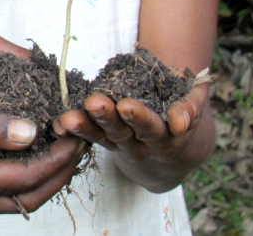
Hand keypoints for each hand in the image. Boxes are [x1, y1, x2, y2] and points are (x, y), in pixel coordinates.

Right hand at [0, 86, 84, 214]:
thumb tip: (33, 133)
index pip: (28, 176)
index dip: (59, 156)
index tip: (78, 133)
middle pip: (28, 199)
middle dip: (59, 173)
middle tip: (80, 145)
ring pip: (14, 199)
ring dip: (42, 177)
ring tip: (61, 148)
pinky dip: (21, 175)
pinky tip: (28, 151)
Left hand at [53, 83, 208, 164]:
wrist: (174, 148)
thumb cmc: (182, 114)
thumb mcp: (193, 107)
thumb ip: (191, 108)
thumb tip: (181, 120)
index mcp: (167, 135)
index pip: (158, 127)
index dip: (146, 120)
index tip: (144, 119)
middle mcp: (143, 143)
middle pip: (126, 132)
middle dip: (110, 118)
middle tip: (95, 103)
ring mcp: (123, 144)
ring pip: (104, 136)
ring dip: (85, 126)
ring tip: (69, 118)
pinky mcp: (107, 140)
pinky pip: (89, 137)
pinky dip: (73, 132)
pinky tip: (58, 125)